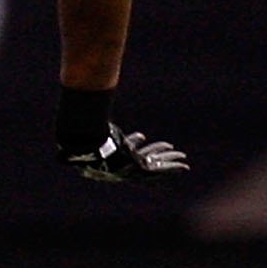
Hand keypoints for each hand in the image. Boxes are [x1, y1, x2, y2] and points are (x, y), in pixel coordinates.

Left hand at [65, 124, 189, 183]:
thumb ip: (89, 115)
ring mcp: (130, 168)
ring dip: (169, 161)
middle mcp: (121, 163)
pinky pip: (160, 171)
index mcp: (110, 154)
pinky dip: (172, 168)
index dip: (133, 142)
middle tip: (168, 147)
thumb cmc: (87, 137)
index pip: (125, 147)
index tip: (141, 135)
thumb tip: (82, 96)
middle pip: (142, 157)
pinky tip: (184, 167)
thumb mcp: (89, 125)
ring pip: (155, 165)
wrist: (90, 148)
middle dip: (155, 153)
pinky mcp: (139, 171)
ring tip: (182, 156)